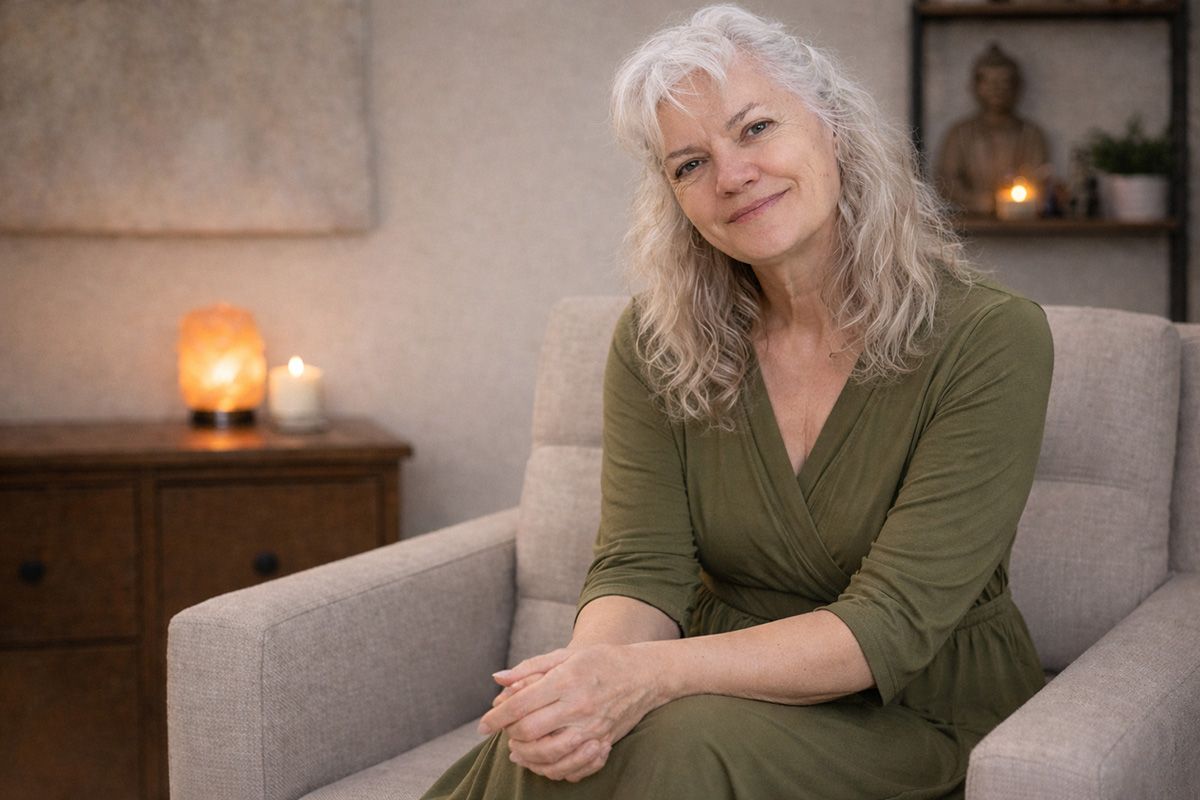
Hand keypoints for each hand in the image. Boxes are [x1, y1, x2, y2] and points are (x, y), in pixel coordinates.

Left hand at [478, 644, 663, 781]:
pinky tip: (541, 761)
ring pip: (548, 754)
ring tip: (517, 751)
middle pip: (530, 731)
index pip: (520, 705)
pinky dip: (551, 769)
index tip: (482, 726)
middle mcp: (578, 706)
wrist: (646, 674)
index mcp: (566, 681)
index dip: (496, 718)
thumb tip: (498, 679)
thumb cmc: (603, 660)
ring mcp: (592, 727)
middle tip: (503, 734)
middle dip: (509, 736)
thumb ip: (530, 668)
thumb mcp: (567, 655)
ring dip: (526, 756)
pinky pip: (572, 766)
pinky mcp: (603, 742)